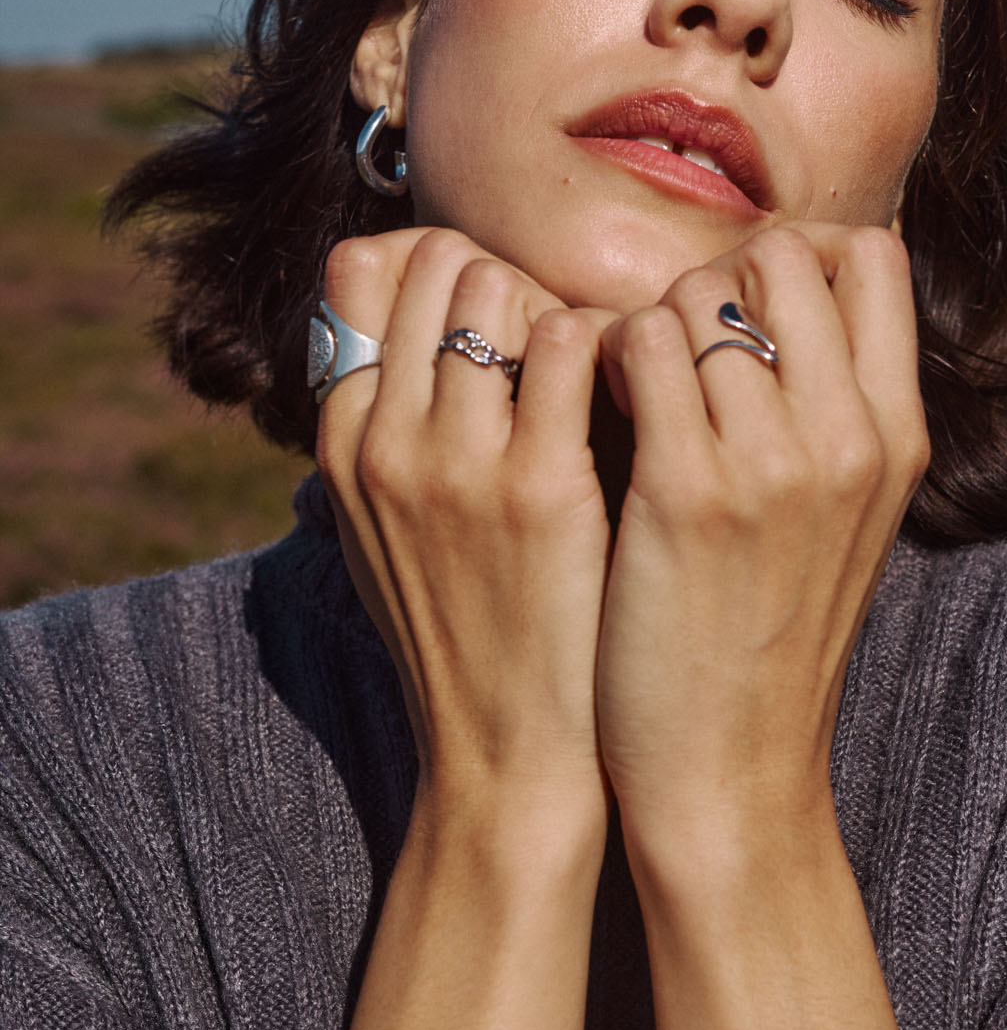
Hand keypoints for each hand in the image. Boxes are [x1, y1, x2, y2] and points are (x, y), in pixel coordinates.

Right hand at [316, 227, 614, 856]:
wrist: (506, 761)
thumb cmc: (466, 638)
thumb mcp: (387, 531)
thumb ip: (394, 430)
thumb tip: (422, 329)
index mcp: (343, 443)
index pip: (369, 277)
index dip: (450, 280)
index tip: (502, 317)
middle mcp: (385, 439)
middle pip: (440, 267)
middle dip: (511, 279)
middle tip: (564, 332)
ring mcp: (456, 461)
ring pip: (503, 289)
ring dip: (563, 305)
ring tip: (603, 362)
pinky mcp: (537, 487)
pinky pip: (573, 341)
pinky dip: (613, 345)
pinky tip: (641, 391)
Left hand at [595, 222, 927, 884]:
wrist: (732, 776)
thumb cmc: (769, 640)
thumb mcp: (844, 518)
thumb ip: (831, 414)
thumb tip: (785, 304)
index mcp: (899, 436)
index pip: (872, 256)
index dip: (796, 255)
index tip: (744, 308)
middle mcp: (851, 436)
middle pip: (783, 254)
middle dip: (715, 277)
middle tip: (676, 346)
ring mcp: (773, 462)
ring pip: (702, 290)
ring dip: (652, 321)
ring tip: (631, 388)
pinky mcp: (686, 493)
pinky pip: (639, 345)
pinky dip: (603, 356)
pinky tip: (592, 409)